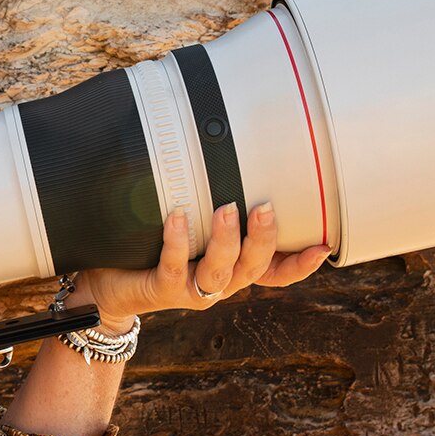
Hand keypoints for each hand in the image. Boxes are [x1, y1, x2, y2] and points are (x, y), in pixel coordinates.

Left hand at [71, 202, 329, 327]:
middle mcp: (219, 283)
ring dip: (227, 240)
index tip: (324, 246)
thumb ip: (210, 202)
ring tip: (227, 208)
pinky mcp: (162, 290)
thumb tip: (225, 145)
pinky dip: (177, 240)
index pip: (275, 272)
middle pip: (254, 267)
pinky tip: (177, 215)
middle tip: (266, 206)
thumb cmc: (152, 248)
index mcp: (232, 269)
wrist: (109, 285)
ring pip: (221, 271)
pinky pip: (174, 266)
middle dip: (264, 238)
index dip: (300, 264)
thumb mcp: (190, 227)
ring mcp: (192, 290)